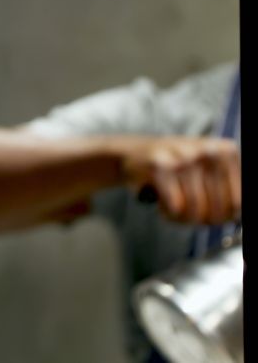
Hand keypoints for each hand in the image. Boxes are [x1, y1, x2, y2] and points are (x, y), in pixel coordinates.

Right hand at [120, 136, 240, 223]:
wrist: (133, 154)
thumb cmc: (175, 169)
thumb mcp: (207, 173)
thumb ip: (227, 191)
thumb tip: (235, 216)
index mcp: (226, 152)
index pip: (238, 201)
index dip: (224, 217)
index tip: (211, 217)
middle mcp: (208, 151)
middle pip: (218, 208)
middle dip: (202, 220)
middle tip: (189, 217)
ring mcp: (183, 156)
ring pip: (195, 209)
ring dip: (182, 219)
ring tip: (174, 210)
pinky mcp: (160, 165)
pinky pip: (174, 206)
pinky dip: (168, 213)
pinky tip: (162, 204)